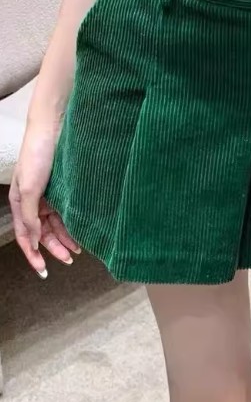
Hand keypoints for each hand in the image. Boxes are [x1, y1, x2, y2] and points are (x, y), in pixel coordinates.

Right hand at [9, 124, 79, 278]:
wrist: (54, 129)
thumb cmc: (37, 156)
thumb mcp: (30, 189)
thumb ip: (29, 217)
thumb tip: (33, 241)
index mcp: (19, 203)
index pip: (25, 237)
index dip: (33, 256)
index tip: (44, 273)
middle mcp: (33, 201)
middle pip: (42, 233)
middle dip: (54, 248)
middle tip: (69, 261)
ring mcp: (48, 195)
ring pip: (56, 224)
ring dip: (65, 238)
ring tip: (78, 250)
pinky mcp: (63, 188)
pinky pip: (66, 211)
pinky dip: (72, 223)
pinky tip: (80, 231)